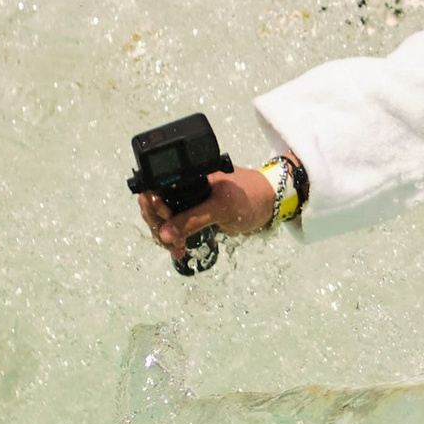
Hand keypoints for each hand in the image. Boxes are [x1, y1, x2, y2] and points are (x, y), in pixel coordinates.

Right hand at [136, 163, 282, 261]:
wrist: (271, 205)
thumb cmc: (250, 196)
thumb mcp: (222, 208)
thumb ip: (193, 219)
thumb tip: (165, 234)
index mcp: (187, 174)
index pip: (155, 189)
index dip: (153, 208)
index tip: (163, 224)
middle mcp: (184, 185)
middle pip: (155, 206)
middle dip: (158, 226)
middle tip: (170, 243)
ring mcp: (188, 201)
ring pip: (163, 219)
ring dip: (165, 236)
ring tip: (177, 248)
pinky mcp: (194, 214)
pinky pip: (175, 226)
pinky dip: (174, 238)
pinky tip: (179, 248)